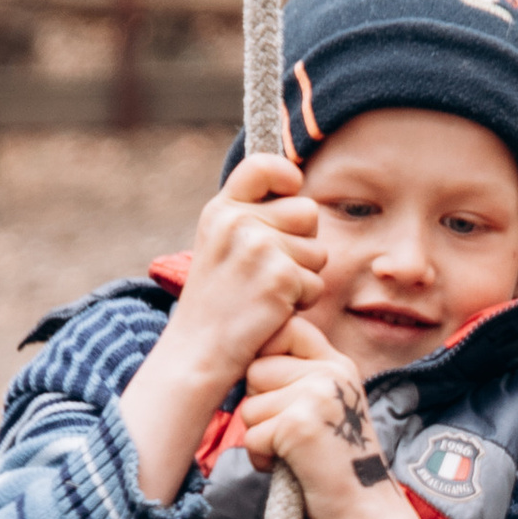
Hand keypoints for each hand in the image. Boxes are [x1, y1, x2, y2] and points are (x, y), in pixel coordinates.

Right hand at [157, 149, 324, 394]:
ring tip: (268, 294)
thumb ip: (250, 217)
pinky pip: (317, 283)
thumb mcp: (220, 246)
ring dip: (303, 277)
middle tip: (270, 271)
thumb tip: (296, 190)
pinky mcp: (281, 277)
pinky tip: (273, 312)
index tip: (290, 192)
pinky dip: (303, 303)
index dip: (286, 176)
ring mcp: (260, 248)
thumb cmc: (216, 303)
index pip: (263, 167)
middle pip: (307, 212)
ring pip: (318, 252)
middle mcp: (239, 221)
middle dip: (302, 243)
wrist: (198, 351)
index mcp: (221, 209)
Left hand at [238, 319, 432, 518]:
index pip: (288, 328)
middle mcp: (330, 372)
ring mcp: (315, 396)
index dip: (268, 354)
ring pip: (250, 406)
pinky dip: (261, 459)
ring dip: (260, 436)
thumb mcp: (330, 405)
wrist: (367, 510)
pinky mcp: (298, 425)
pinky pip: (251, 435)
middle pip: (257, 369)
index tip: (275, 389)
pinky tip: (286, 467)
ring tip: (291, 453)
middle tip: (288, 432)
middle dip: (260, 405)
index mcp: (338, 364)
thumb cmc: (339, 464)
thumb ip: (302, 378)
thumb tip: (250, 363)